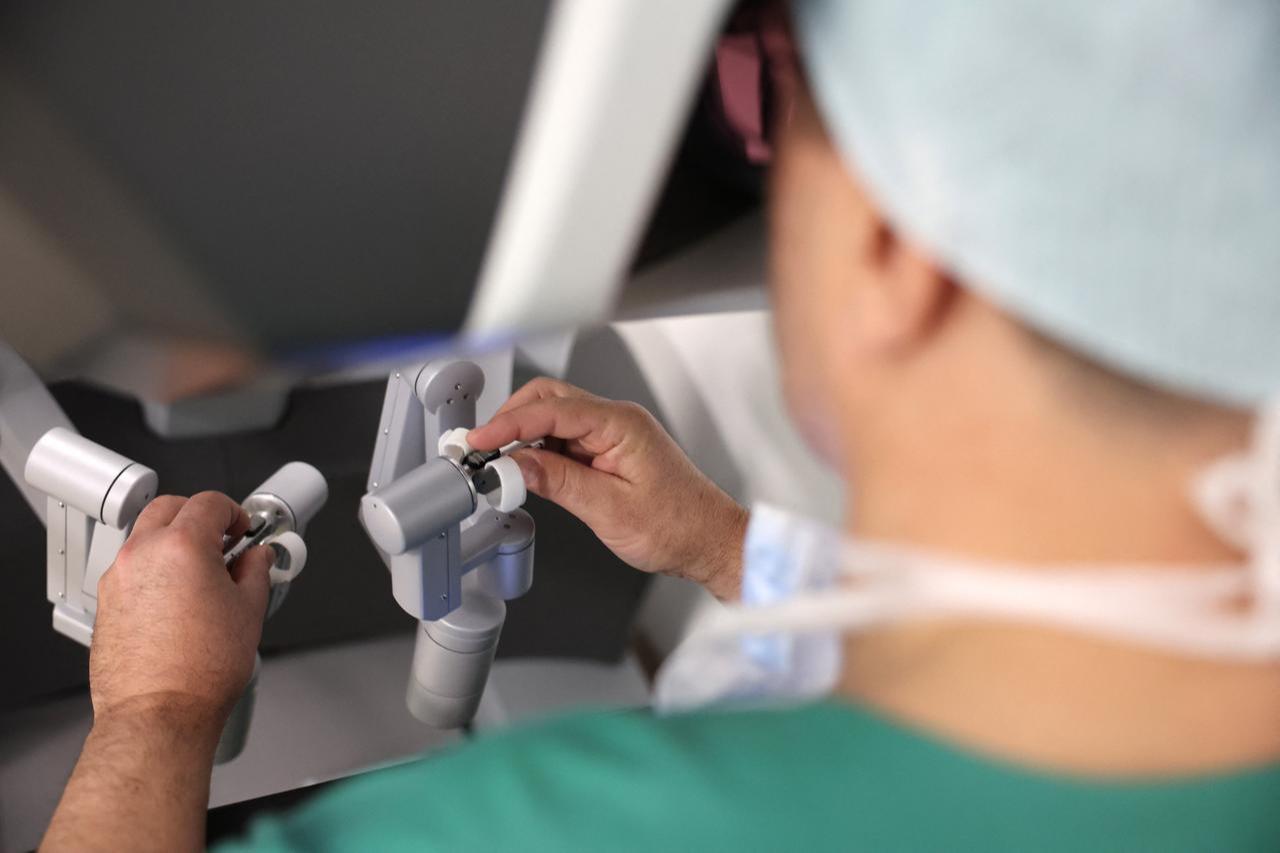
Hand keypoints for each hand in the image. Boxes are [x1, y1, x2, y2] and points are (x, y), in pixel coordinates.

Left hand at [90, 491, 272, 730]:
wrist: (160, 712)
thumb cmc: (200, 670)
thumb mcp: (248, 609)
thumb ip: (255, 571)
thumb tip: (256, 559)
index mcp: (182, 546)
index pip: (209, 503)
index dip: (234, 511)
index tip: (242, 528)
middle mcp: (143, 554)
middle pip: (169, 508)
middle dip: (199, 516)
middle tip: (222, 539)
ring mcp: (118, 577)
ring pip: (145, 536)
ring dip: (173, 541)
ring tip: (201, 572)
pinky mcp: (106, 602)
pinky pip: (131, 568)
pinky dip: (154, 568)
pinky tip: (177, 597)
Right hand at [469, 378, 746, 598]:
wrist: (707, 541)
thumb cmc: (677, 526)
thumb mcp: (608, 509)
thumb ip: (557, 482)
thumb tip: (514, 465)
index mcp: (621, 425)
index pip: (551, 409)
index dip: (508, 424)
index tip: (479, 442)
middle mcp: (617, 421)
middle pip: (549, 399)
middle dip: (510, 420)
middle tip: (481, 450)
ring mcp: (613, 434)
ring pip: (554, 418)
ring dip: (524, 437)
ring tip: (500, 467)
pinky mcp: (609, 450)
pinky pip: (565, 439)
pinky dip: (540, 451)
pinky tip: (527, 473)